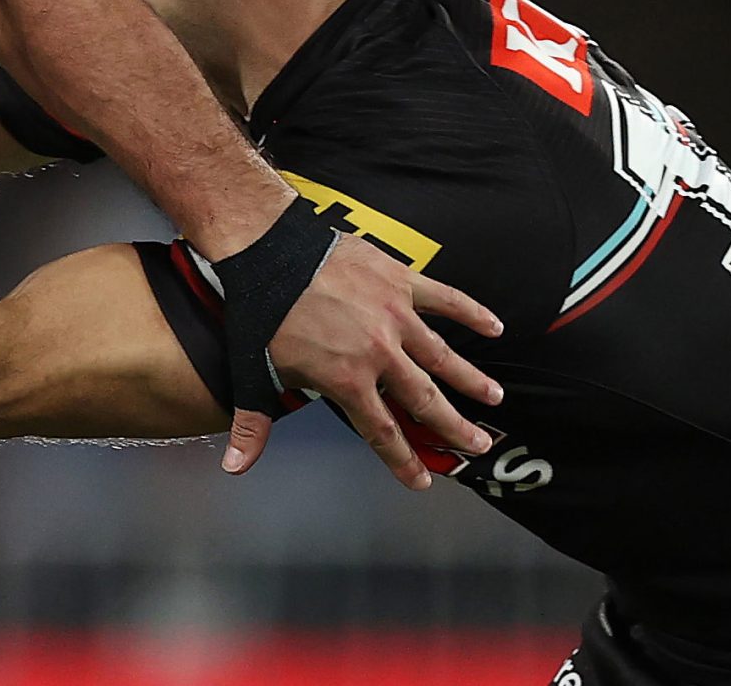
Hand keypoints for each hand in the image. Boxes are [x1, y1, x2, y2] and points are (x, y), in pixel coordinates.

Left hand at [230, 235, 504, 487]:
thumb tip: (235, 467)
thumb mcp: (252, 374)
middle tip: (479, 445)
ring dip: (471, 379)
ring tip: (494, 398)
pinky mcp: (399, 280)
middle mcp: (379, 353)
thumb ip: (254, 425)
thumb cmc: (258, 312)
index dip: (403, 461)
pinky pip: (445, 298)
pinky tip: (495, 328)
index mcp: (346, 380)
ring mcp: (394, 315)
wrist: (267, 249)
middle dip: (454, 427)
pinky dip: (472, 313)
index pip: (382, 432)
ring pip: (443, 355)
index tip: (422, 482)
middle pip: (425, 400)